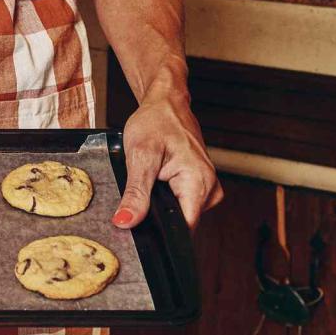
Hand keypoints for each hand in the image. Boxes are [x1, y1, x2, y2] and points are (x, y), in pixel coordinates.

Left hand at [112, 89, 222, 228]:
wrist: (166, 104)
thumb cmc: (156, 122)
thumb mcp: (139, 157)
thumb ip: (135, 193)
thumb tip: (126, 221)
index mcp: (199, 183)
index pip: (182, 228)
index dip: (158, 230)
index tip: (139, 224)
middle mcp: (210, 189)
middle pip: (180, 222)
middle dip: (156, 215)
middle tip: (142, 191)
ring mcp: (207, 188)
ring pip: (179, 214)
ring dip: (160, 204)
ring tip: (151, 180)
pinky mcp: (200, 186)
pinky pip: (181, 203)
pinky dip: (165, 196)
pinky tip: (158, 182)